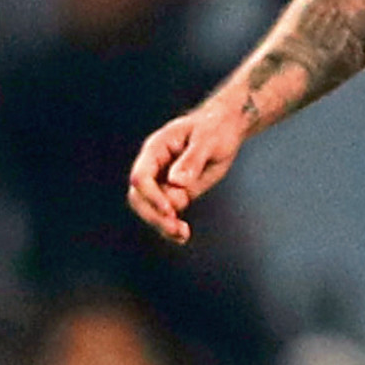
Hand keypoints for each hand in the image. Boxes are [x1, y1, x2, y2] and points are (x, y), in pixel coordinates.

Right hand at [126, 101, 247, 243]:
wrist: (225, 128)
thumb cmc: (216, 129)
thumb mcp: (208, 140)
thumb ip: (192, 160)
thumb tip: (176, 181)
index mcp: (156, 149)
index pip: (141, 176)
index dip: (152, 195)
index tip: (171, 209)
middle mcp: (154, 166)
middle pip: (139, 197)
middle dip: (155, 215)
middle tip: (176, 228)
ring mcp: (162, 181)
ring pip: (149, 208)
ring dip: (162, 224)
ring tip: (183, 234)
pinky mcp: (174, 192)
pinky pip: (166, 213)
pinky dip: (171, 226)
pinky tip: (183, 236)